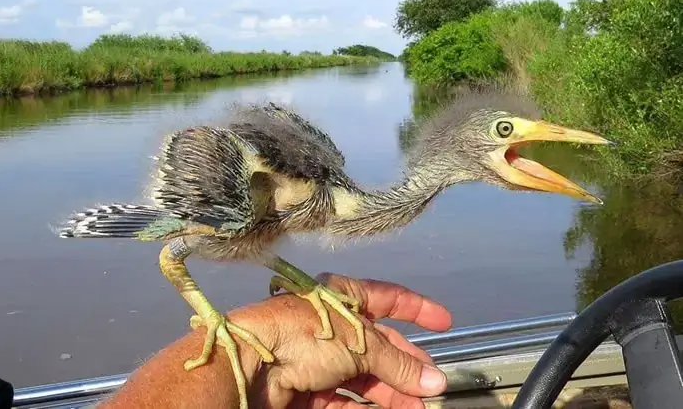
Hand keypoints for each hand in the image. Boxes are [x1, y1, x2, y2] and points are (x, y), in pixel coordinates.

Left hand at [231, 273, 451, 408]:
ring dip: (392, 393)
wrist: (251, 364)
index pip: (389, 297)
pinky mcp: (308, 388)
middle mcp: (333, 324)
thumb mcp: (360, 344)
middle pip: (380, 345)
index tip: (444, 323)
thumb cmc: (307, 335)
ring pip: (365, 376)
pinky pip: (346, 399)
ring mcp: (320, 358)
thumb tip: (437, 380)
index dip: (417, 309)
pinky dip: (368, 407)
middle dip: (407, 367)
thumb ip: (398, 364)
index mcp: (344, 297)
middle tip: (432, 389)